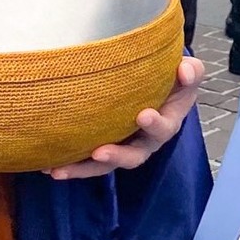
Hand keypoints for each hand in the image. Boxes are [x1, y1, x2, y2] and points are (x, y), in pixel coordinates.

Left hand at [46, 57, 204, 177]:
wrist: (158, 85)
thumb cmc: (172, 79)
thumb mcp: (186, 73)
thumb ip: (190, 72)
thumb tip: (184, 68)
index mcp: (168, 123)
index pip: (165, 128)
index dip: (155, 125)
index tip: (143, 115)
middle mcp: (146, 141)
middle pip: (134, 156)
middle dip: (117, 155)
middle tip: (100, 152)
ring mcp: (124, 147)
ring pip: (106, 165)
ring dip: (84, 169)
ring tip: (61, 170)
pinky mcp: (105, 148)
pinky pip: (89, 162)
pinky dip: (71, 165)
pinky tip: (49, 167)